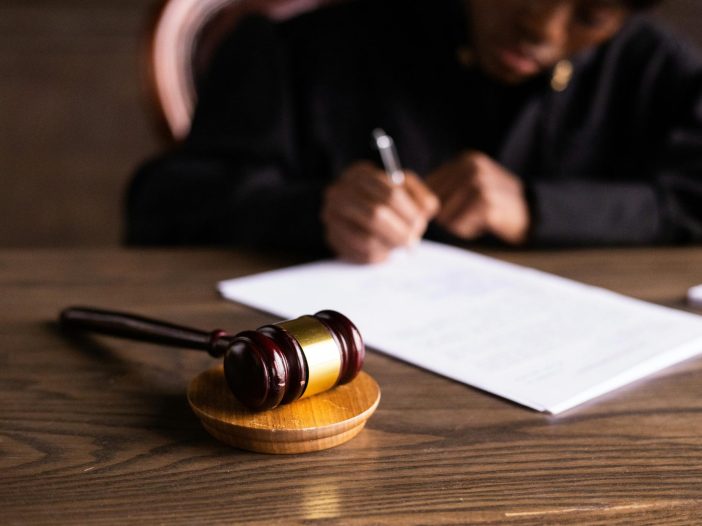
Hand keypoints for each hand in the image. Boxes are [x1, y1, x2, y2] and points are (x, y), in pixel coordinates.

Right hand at [322, 161, 438, 262]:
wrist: (353, 211)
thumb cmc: (386, 200)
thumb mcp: (405, 190)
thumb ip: (420, 197)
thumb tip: (425, 211)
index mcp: (360, 174)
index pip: (391, 194)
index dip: (410, 213)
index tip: (419, 224)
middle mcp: (339, 192)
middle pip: (376, 215)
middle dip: (400, 232)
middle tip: (412, 242)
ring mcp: (331, 215)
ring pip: (367, 239)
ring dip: (390, 246)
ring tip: (399, 247)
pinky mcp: (331, 237)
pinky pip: (358, 254)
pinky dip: (378, 257)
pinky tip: (386, 253)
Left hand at [426, 151, 529, 243]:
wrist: (532, 214)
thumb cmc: (495, 204)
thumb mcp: (472, 184)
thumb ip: (446, 187)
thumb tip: (412, 201)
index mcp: (466, 160)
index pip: (429, 185)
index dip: (435, 204)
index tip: (455, 209)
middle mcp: (472, 167)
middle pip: (434, 201)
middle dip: (447, 215)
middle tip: (470, 215)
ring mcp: (479, 183)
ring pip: (444, 215)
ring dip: (458, 224)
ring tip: (478, 218)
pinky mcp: (485, 203)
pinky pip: (458, 225)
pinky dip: (468, 230)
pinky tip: (484, 224)